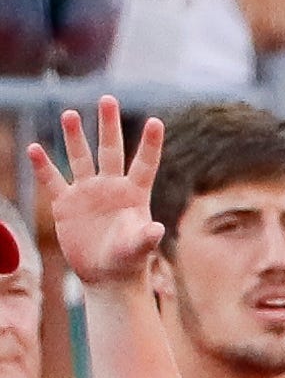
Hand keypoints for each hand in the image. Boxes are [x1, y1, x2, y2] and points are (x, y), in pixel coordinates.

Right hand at [31, 96, 167, 285]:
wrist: (107, 278)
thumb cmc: (129, 264)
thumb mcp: (138, 251)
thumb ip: (146, 239)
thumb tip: (156, 229)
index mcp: (135, 195)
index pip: (144, 164)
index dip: (150, 144)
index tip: (156, 121)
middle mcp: (111, 187)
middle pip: (110, 150)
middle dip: (109, 125)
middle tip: (107, 99)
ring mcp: (87, 193)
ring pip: (81, 158)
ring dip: (75, 137)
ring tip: (71, 114)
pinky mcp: (65, 204)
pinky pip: (52, 181)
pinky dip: (43, 166)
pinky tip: (34, 148)